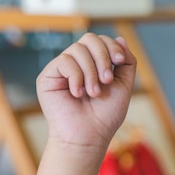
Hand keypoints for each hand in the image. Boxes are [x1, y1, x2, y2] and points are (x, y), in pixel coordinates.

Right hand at [36, 33, 135, 150]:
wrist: (89, 136)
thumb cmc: (106, 115)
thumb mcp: (124, 85)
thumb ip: (127, 62)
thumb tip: (121, 39)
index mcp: (95, 64)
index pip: (102, 41)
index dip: (112, 47)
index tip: (119, 62)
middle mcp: (78, 63)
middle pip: (90, 38)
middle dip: (103, 57)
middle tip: (107, 80)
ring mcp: (63, 69)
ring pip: (78, 49)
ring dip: (91, 72)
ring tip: (93, 93)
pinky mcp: (48, 76)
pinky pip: (64, 61)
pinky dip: (76, 76)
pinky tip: (78, 93)